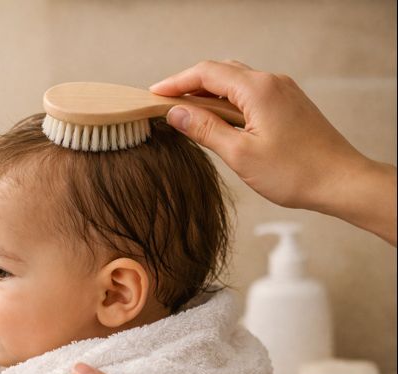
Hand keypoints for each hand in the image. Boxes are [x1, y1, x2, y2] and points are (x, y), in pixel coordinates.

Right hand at [150, 60, 395, 244]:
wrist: (341, 181)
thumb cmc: (294, 172)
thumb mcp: (239, 154)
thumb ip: (204, 130)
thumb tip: (175, 113)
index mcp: (257, 89)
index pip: (206, 73)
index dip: (176, 82)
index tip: (153, 94)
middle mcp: (271, 82)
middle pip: (220, 71)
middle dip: (189, 84)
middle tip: (164, 103)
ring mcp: (283, 91)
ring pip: (236, 81)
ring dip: (208, 93)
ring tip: (186, 112)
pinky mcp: (289, 104)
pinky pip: (250, 93)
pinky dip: (227, 100)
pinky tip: (217, 119)